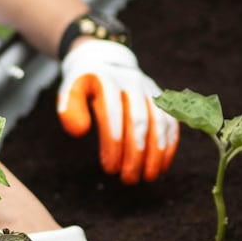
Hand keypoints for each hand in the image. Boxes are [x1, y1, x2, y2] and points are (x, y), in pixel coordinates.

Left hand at [55, 38, 177, 182]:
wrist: (106, 61)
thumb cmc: (85, 85)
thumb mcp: (70, 91)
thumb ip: (70, 109)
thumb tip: (80, 131)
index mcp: (107, 80)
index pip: (113, 113)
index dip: (113, 143)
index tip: (110, 168)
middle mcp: (132, 82)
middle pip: (138, 120)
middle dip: (135, 153)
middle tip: (129, 179)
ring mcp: (150, 89)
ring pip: (159, 122)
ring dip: (156, 152)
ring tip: (148, 177)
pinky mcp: (161, 98)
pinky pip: (171, 121)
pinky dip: (169, 144)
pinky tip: (162, 166)